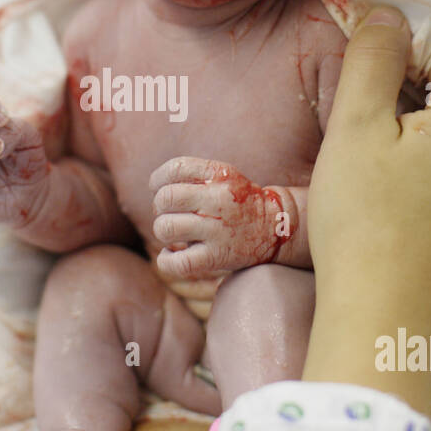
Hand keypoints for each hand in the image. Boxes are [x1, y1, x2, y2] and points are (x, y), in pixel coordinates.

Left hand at [150, 157, 298, 279]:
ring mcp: (218, 230)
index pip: (175, 168)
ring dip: (163, 231)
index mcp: (220, 174)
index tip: (158, 189)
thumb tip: (154, 187)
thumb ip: (192, 175)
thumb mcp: (224, 176)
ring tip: (174, 234)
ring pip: (165, 228)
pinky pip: (176, 262)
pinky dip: (166, 260)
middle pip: (165, 198)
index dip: (157, 179)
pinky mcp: (217, 257)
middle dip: (159, 207)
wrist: (276, 228)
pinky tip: (173, 254)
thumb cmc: (239, 201)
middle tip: (169, 214)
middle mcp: (219, 199)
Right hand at [307, 7, 430, 349]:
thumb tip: (390, 15)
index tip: (369, 69)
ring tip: (382, 185)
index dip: (407, 45)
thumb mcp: (354, 130)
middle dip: (417, 103)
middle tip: (364, 135)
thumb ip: (373, 60)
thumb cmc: (362, 226)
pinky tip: (406, 220)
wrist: (385, 329)